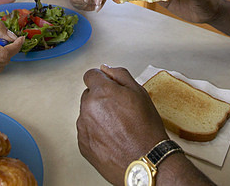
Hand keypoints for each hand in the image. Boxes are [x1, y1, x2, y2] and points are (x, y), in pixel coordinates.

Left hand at [77, 65, 167, 184]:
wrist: (146, 160)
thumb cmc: (146, 129)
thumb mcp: (139, 92)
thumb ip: (120, 74)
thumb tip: (106, 68)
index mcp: (101, 92)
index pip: (91, 75)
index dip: (102, 79)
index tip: (109, 85)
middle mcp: (88, 108)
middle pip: (89, 94)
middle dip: (101, 98)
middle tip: (120, 109)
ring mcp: (83, 127)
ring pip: (87, 113)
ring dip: (98, 116)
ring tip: (118, 126)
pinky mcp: (83, 144)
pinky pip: (86, 131)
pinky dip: (96, 132)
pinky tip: (113, 137)